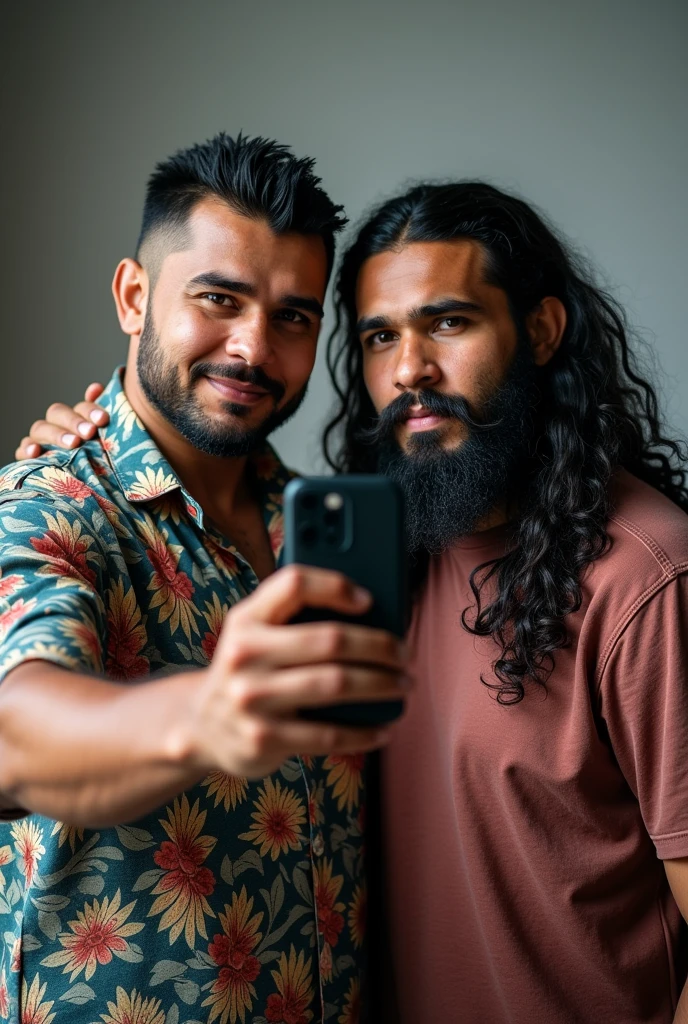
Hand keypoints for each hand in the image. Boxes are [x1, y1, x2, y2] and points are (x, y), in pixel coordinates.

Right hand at [15, 382, 108, 458]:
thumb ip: (100, 416)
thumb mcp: (104, 440)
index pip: (81, 407)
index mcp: (78, 418)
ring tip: (73, 443)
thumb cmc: (98, 459)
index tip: (103, 419)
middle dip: (74, 422)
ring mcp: (41, 439)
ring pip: (41, 428)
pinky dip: (27, 449)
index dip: (91, 410)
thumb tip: (95, 389)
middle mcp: (58, 425)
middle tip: (89, 432)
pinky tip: (35, 452)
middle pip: (58, 413)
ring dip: (56, 434)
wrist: (84, 486)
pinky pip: (23, 450)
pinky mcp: (29, 457)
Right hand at [188, 564, 407, 778]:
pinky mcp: (264, 739)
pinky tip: (383, 727)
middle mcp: (245, 654)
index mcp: (246, 618)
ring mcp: (253, 699)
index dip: (337, 586)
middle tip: (404, 653)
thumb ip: (294, 615)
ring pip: (337, 685)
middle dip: (380, 646)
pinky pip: (329, 734)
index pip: (295, 584)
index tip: (369, 600)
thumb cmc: (249, 669)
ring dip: (382, 685)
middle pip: (330, 639)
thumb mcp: (255, 632)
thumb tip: (371, 609)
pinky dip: (365, 731)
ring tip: (402, 684)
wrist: (200, 725)